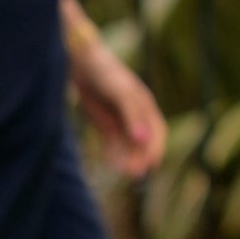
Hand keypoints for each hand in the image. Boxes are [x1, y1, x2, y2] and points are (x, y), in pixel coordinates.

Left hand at [71, 38, 165, 175]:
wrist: (82, 64)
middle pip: (143, 143)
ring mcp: (120, 121)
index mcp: (146, 106)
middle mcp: (136, 116)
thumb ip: (132, 116)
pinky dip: (113, 155)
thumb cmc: (106, 74)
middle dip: (140, 158)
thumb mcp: (121, 93)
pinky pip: (112, 145)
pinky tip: (110, 164)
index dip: (156, 149)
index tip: (151, 165)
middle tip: (134, 174)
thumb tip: (143, 140)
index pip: (157, 133)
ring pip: (128, 146)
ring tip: (123, 172)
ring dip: (127, 159)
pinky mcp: (106, 125)